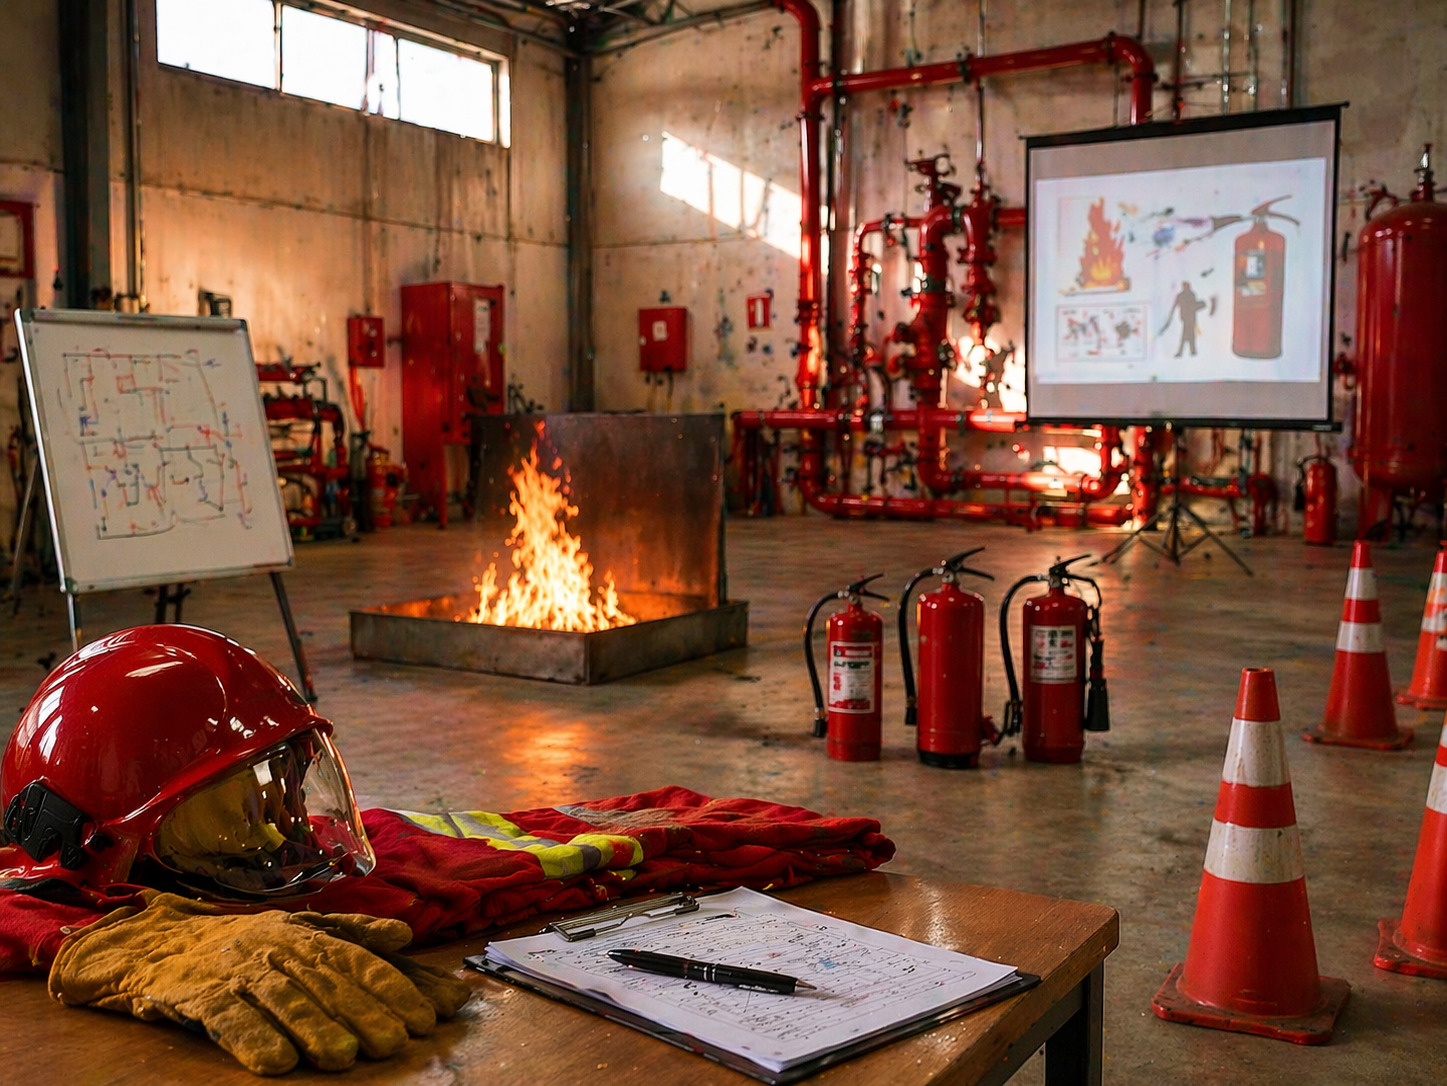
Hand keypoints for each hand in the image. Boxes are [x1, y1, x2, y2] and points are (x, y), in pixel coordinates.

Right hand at [48, 892, 470, 1074]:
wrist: (155, 945)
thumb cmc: (245, 944)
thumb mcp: (301, 930)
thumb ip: (355, 934)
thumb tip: (405, 934)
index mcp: (304, 932)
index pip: (356, 958)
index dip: (390, 987)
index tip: (423, 1017)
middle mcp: (275, 946)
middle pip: (326, 980)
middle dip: (363, 1012)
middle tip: (393, 1043)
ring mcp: (236, 969)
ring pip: (282, 999)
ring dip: (314, 1028)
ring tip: (344, 1056)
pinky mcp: (198, 995)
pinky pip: (228, 1018)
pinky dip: (253, 1039)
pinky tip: (276, 1063)